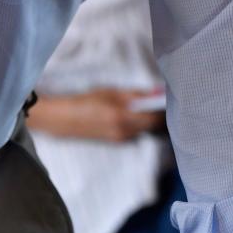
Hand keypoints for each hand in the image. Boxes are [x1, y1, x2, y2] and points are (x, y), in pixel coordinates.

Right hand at [30, 89, 164, 142]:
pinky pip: (137, 132)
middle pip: (154, 126)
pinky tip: (133, 114)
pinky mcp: (118, 141)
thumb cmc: (86, 100)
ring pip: (146, 130)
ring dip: (150, 119)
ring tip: (146, 105)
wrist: (65, 119)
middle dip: (159, 113)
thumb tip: (157, 92)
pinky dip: (140, 123)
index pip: (155, 117)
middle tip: (159, 99)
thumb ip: (135, 94)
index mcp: (123, 117)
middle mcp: (125, 132)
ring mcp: (122, 139)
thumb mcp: (110, 92)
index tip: (168, 97)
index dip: (164, 107)